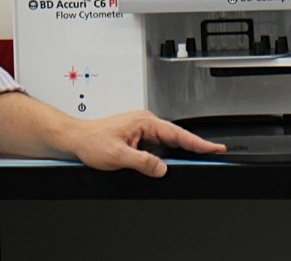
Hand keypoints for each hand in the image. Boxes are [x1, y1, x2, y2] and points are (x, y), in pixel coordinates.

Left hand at [63, 110, 225, 177]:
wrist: (76, 138)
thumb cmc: (92, 141)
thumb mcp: (118, 155)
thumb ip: (143, 162)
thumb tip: (162, 168)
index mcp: (144, 122)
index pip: (177, 134)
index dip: (198, 142)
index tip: (214, 148)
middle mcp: (145, 123)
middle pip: (176, 137)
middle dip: (195, 146)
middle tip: (214, 154)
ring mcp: (142, 130)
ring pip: (168, 142)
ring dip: (181, 150)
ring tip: (199, 156)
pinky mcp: (138, 138)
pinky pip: (158, 146)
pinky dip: (168, 153)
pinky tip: (174, 160)